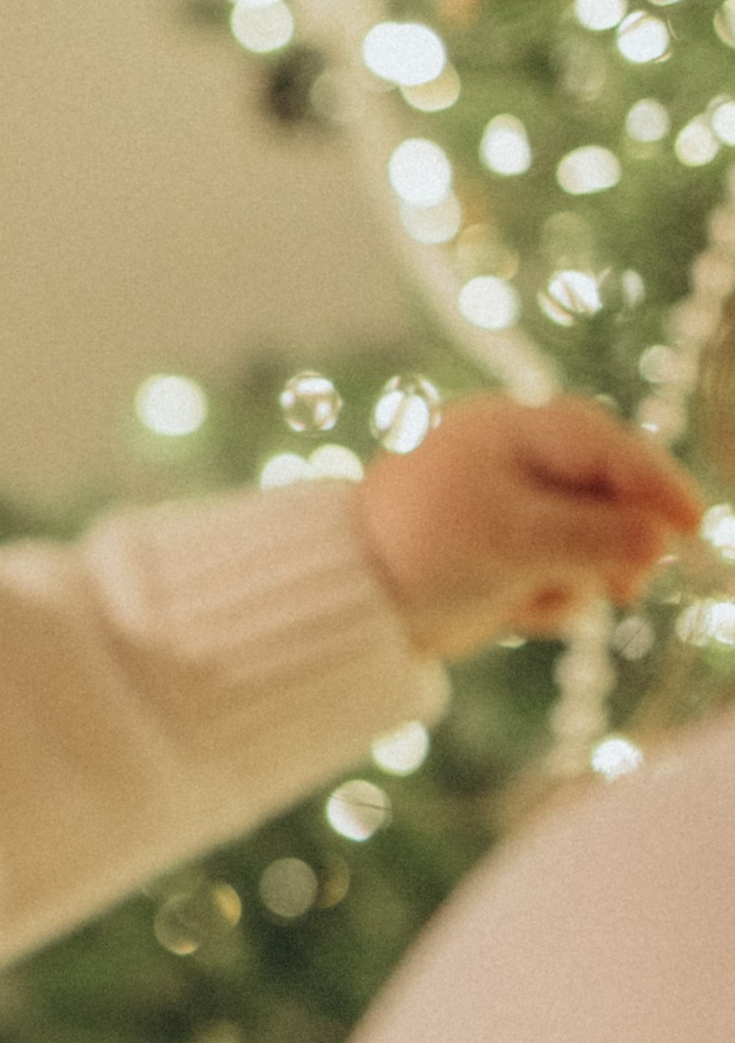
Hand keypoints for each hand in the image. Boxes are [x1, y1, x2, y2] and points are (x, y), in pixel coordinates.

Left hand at [357, 393, 698, 659]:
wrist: (350, 603)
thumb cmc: (424, 549)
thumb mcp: (516, 539)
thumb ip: (594, 535)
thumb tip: (660, 539)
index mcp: (513, 430)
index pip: (606, 446)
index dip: (654, 483)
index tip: (692, 525)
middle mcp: (518, 461)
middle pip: (608, 496)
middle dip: (615, 543)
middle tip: (625, 587)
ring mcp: (514, 509)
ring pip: (590, 542)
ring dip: (577, 578)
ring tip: (535, 599)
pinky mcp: (508, 556)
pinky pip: (560, 574)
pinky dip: (549, 597)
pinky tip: (516, 612)